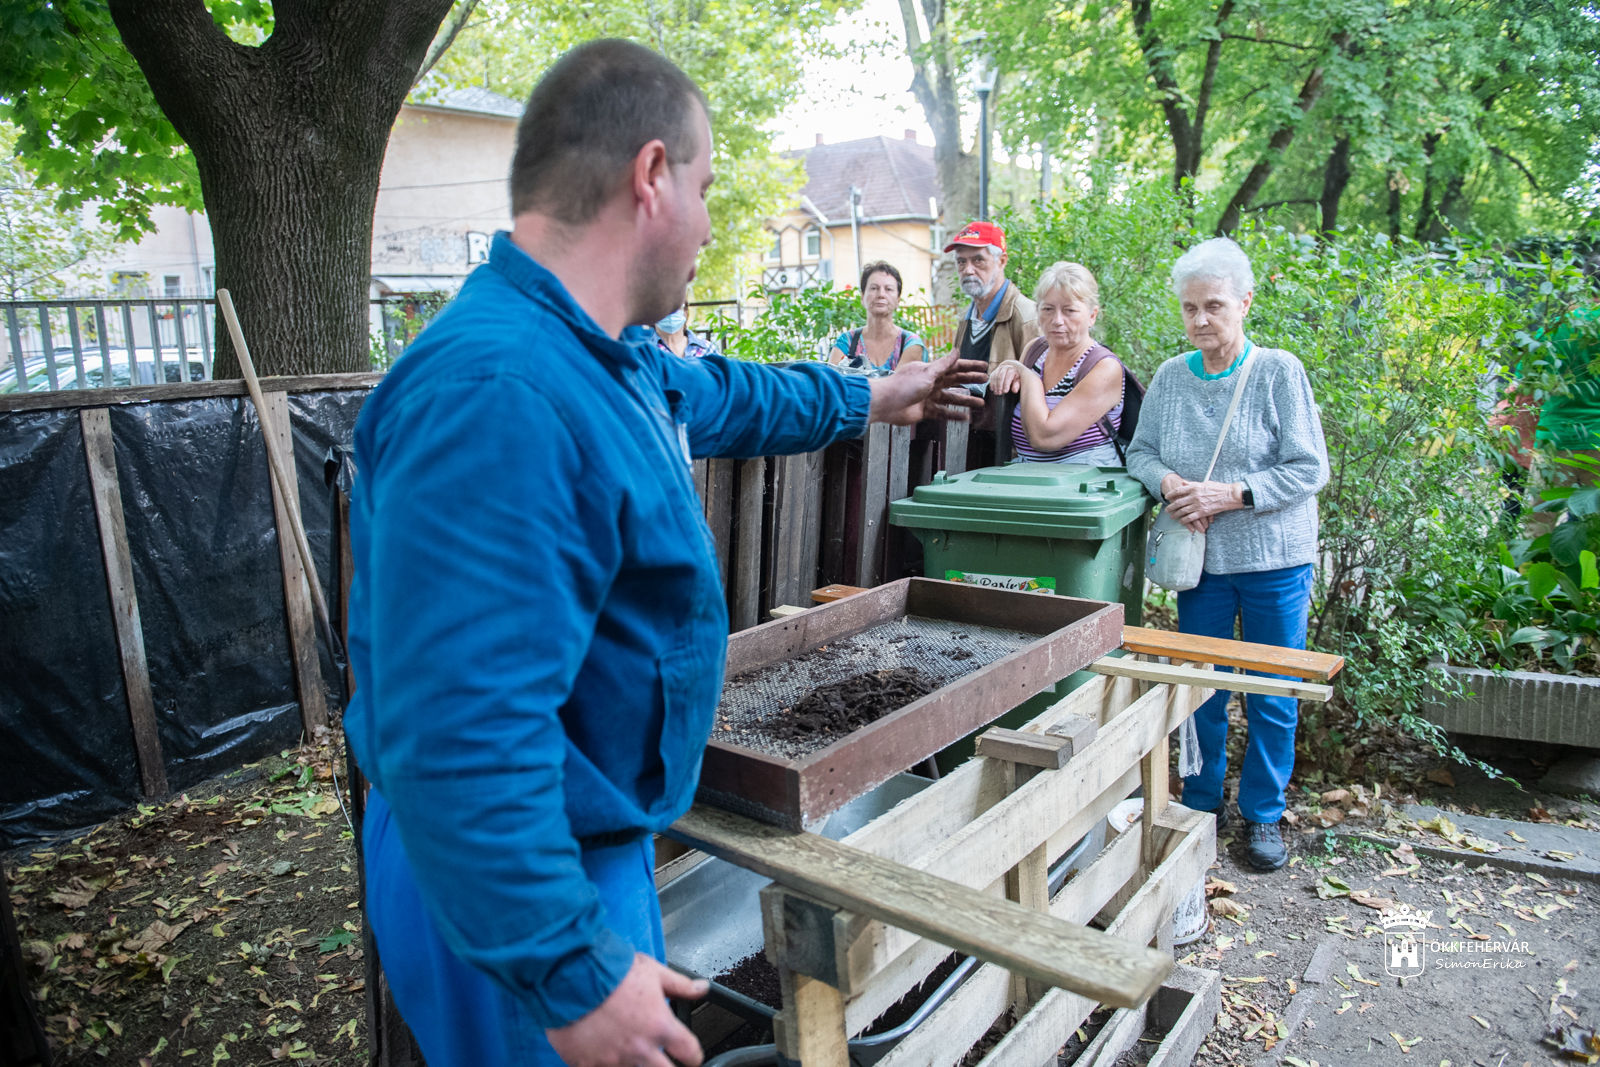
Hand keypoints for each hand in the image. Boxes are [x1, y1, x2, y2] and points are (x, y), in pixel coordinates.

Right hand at [545, 954, 706, 1066]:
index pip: (690, 1053)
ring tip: (628, 1049)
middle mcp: (640, 1048)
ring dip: (635, 1063)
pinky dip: (603, 1064)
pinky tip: (602, 1053)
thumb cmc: (610, 971)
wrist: (572, 974)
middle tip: (663, 1060)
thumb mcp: (653, 971)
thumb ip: (680, 985)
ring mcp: (614, 1060)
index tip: (691, 1056)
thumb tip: (702, 988)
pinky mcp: (588, 1064)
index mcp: (660, 1026)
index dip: (694, 1056)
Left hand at [868, 352, 988, 424]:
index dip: (970, 366)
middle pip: (955, 381)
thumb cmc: (904, 385)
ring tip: (980, 403)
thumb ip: (943, 364)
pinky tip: (965, 417)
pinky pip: (943, 413)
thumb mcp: (927, 372)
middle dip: (971, 381)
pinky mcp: (925, 411)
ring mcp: (928, 397)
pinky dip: (954, 415)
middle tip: (986, 382)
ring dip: (966, 400)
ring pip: (951, 398)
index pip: (955, 366)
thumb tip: (957, 350)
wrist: (886, 403)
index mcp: (931, 370)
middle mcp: (931, 382)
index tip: (984, 367)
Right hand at [988, 360, 1025, 394]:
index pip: (1008, 377)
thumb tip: (1014, 390)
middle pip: (1000, 377)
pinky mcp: (994, 371)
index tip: (1005, 391)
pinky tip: (992, 389)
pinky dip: (991, 383)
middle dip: (999, 386)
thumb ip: (1017, 385)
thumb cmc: (1015, 376)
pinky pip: (991, 377)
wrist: (1010, 369)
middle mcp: (1004, 368)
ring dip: (995, 385)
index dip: (1006, 385)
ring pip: (995, 377)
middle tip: (999, 393)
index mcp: (1012, 369)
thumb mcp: (1018, 380)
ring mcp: (998, 369)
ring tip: (996, 392)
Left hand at [1162, 476, 1243, 532]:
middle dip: (1171, 507)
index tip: (1166, 497)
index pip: (1178, 491)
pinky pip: (1190, 517)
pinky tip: (1181, 521)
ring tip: (1172, 516)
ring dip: (1176, 514)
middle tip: (1167, 509)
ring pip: (1183, 511)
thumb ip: (1192, 484)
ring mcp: (1198, 504)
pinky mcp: (1203, 512)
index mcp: (1195, 487)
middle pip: (1178, 502)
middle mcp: (1195, 496)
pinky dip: (1184, 520)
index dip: (1171, 494)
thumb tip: (1183, 483)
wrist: (1229, 495)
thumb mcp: (1204, 483)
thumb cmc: (1218, 488)